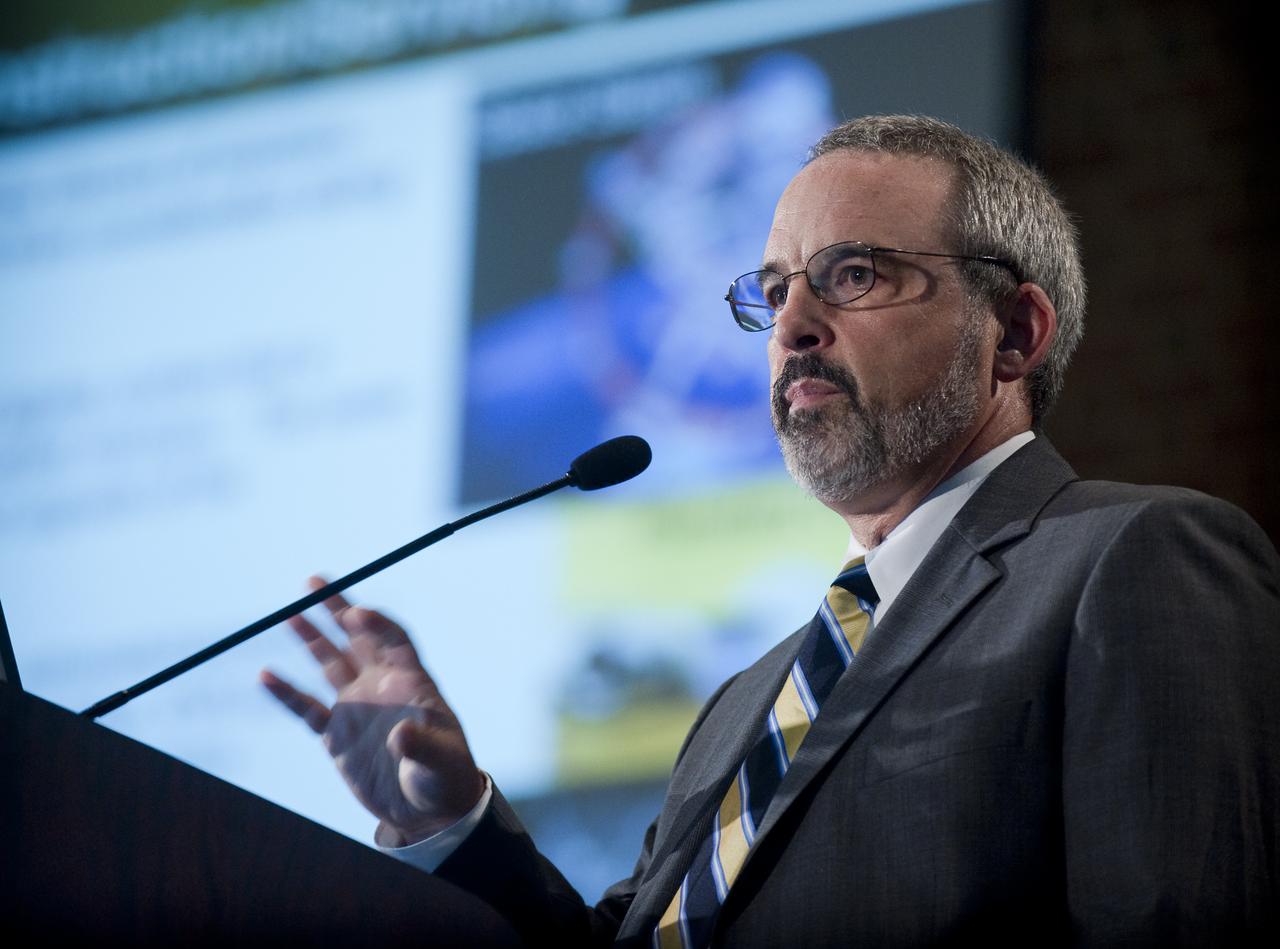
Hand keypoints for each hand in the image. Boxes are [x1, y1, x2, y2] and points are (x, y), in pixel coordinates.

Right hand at [260, 577, 484, 843]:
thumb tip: (400, 734)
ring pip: (331, 663)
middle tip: (314, 581)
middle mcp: (382, 686)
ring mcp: (357, 707)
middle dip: (337, 609)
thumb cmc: (444, 778)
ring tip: (290, 615)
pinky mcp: (337, 734)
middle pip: (357, 637)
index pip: (394, 640)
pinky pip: (307, 709)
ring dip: (312, 639)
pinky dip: (287, 693)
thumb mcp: (439, 762)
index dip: (377, 623)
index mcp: (412, 682)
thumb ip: (421, 746)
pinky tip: (266, 676)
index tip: (357, 613)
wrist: (427, 810)